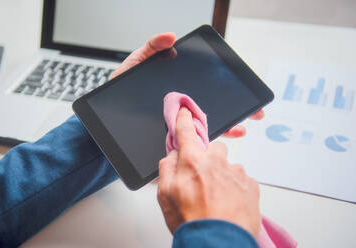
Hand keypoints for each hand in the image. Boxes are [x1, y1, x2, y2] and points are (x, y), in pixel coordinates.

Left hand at [109, 32, 263, 138]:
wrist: (103, 119)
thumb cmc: (117, 92)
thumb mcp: (134, 65)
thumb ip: (151, 49)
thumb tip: (170, 36)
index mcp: (177, 92)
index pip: (206, 91)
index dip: (226, 91)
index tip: (242, 91)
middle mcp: (179, 110)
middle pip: (212, 111)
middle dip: (236, 112)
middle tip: (252, 113)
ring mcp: (174, 126)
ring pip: (205, 129)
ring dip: (225, 130)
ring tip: (239, 128)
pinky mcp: (167, 141)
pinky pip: (188, 145)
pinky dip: (202, 146)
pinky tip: (212, 144)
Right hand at [157, 108, 260, 236]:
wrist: (218, 243)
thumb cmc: (192, 222)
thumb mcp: (165, 195)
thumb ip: (166, 168)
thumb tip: (173, 155)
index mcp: (192, 162)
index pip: (186, 132)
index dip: (184, 120)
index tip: (185, 112)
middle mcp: (216, 162)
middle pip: (213, 148)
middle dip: (208, 158)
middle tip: (203, 179)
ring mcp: (236, 173)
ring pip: (228, 165)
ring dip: (222, 175)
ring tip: (216, 197)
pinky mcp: (251, 185)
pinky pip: (241, 179)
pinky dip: (235, 187)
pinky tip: (229, 203)